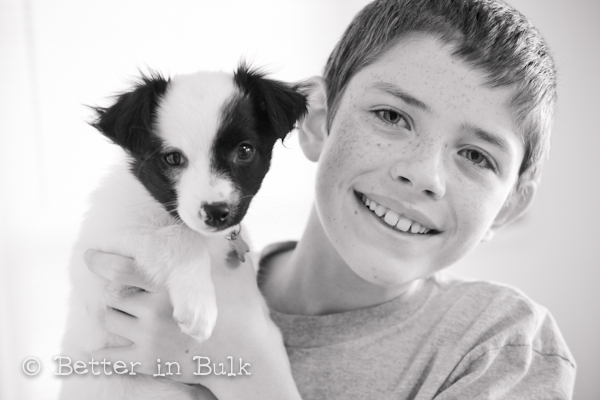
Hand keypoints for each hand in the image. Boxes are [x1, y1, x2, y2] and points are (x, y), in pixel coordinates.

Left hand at [84, 249, 300, 398]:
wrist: (249, 356)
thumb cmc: (243, 306)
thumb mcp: (237, 267)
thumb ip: (222, 241)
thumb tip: (219, 218)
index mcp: (171, 286)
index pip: (121, 270)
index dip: (100, 261)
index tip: (90, 256)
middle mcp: (155, 312)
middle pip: (112, 295)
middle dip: (117, 290)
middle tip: (124, 288)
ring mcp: (150, 339)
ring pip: (110, 320)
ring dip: (114, 313)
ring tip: (127, 311)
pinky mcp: (148, 363)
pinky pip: (109, 357)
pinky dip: (98, 354)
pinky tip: (95, 350)